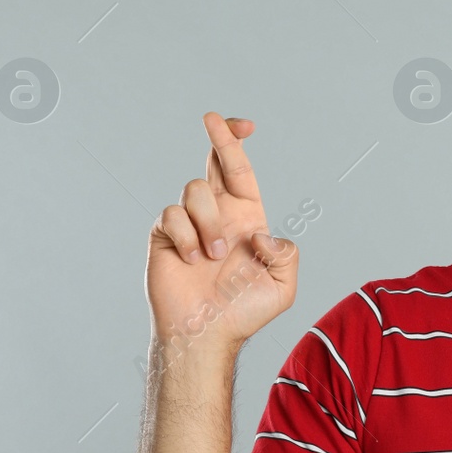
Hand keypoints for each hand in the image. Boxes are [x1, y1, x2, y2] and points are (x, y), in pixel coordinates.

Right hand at [145, 113, 298, 356]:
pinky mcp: (164, 234)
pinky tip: (191, 260)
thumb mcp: (283, 285)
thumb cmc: (243, 313)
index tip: (244, 125)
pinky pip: (173, 215)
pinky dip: (187, 237)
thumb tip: (260, 233)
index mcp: (246, 219)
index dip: (239, 144)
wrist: (206, 333)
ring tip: (213, 257)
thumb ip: (286, 254)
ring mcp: (190, 224)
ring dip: (209, 222)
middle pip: (214, 163)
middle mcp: (218, 215)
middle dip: (218, 136)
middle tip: (212, 118)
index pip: (241, 171)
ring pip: (196, 190)